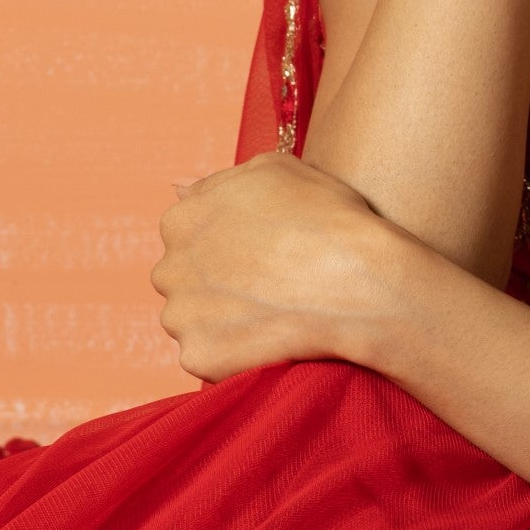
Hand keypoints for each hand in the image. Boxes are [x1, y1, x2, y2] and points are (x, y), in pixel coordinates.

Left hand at [152, 151, 424, 382]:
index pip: (187, 236)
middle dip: (216, 286)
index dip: (228, 247)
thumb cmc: (328, 221)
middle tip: (268, 289)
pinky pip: (207, 358)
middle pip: (183, 280)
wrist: (360, 284)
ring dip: (221, 321)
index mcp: (182, 218)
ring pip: (191, 322)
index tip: (262, 257)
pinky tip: (269, 343)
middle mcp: (169, 266)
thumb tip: (179, 188)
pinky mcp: (197, 356)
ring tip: (272, 317)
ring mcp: (180, 315)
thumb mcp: (277, 171)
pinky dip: (232, 355)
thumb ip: (219, 180)